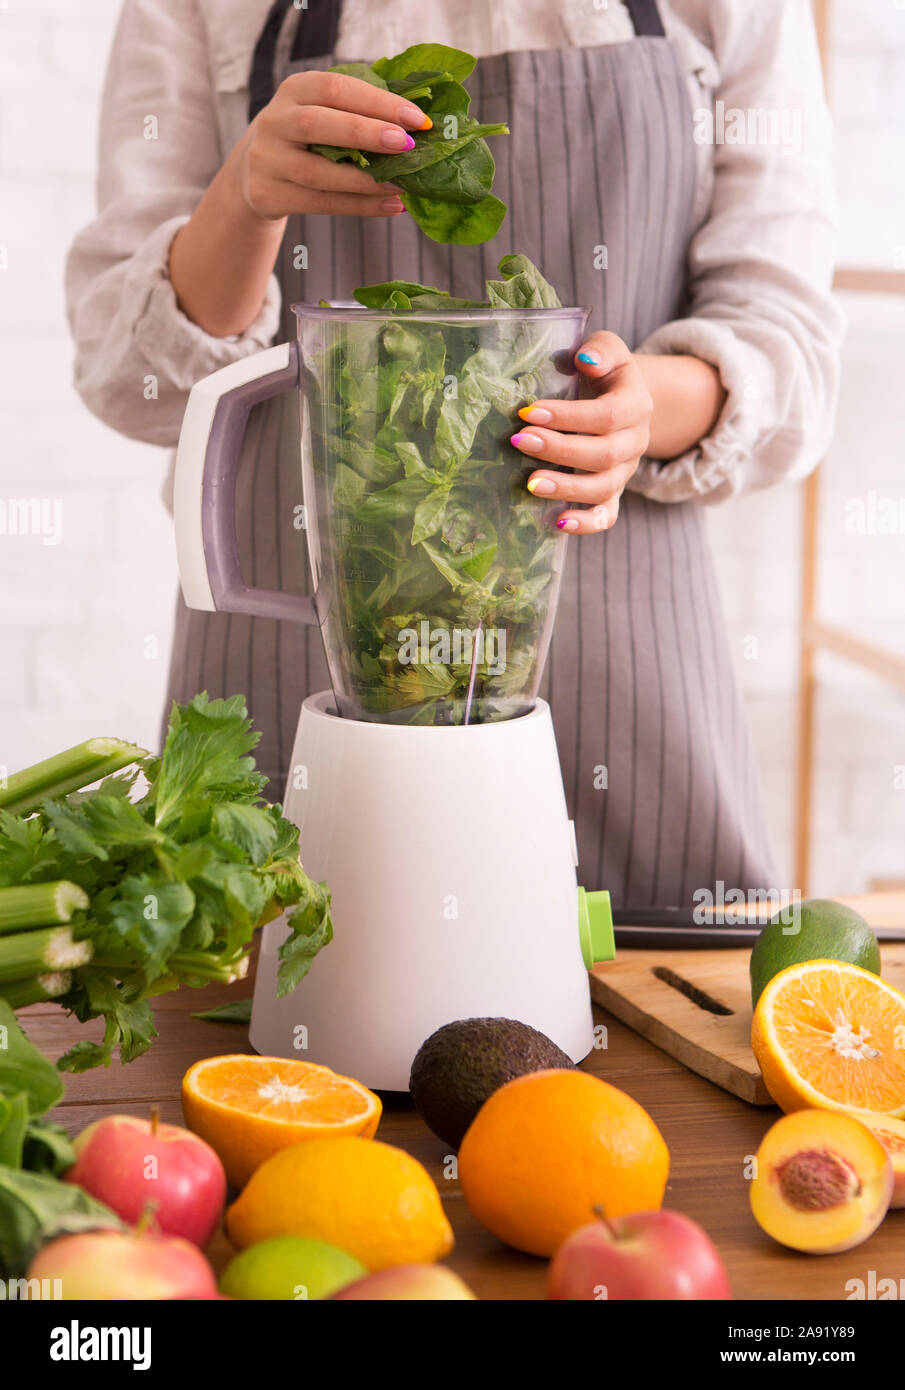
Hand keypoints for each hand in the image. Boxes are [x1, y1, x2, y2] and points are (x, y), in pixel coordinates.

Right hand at [233, 70, 430, 221]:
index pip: (336, 88)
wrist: (254, 172)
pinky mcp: (266, 194)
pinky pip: (320, 204)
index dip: (377, 102)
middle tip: (407, 145)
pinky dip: (360, 207)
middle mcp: (275, 121)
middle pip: (319, 124)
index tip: (417, 118)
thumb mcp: (322, 113)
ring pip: (318, 173)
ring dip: (366, 181)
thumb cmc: (306, 138)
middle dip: (367, 134)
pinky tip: (390, 205)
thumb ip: (359, 111)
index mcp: (294, 89)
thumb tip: (416, 120)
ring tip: (403, 184)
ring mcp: (267, 160)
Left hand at [510, 331, 652, 533]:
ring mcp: (625, 472)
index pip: (606, 415)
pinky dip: (585, 524)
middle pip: (604, 454)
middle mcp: (635, 442)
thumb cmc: (605, 374)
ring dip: (567, 488)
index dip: (568, 416)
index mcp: (636, 405)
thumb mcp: (609, 350)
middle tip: (520, 442)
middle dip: (559, 449)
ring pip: (603, 488)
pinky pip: (607, 516)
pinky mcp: (614, 494)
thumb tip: (585, 361)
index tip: (528, 412)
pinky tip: (557, 523)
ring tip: (531, 483)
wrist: (622, 402)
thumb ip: (601, 349)